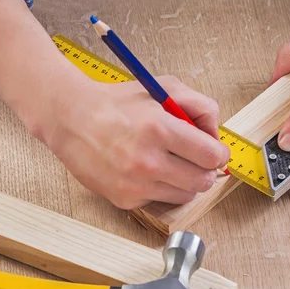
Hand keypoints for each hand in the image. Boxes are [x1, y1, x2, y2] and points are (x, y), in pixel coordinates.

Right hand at [34, 75, 229, 208]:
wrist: (70, 119)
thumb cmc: (119, 103)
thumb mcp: (162, 88)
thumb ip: (199, 106)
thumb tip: (216, 137)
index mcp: (160, 129)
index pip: (212, 156)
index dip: (219, 153)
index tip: (215, 151)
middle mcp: (148, 161)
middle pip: (203, 181)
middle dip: (205, 169)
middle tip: (195, 159)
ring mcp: (136, 184)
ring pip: (186, 194)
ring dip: (185, 180)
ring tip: (169, 162)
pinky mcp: (125, 199)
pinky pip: (160, 200)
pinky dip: (160, 187)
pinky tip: (145, 170)